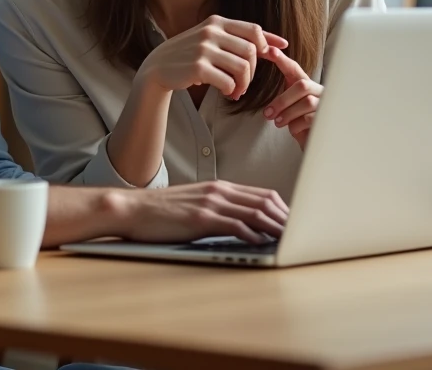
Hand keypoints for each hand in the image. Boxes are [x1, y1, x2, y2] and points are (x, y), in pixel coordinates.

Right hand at [115, 180, 287, 244]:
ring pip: (254, 212)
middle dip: (286, 219)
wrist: (131, 209)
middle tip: (300, 234)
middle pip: (264, 202)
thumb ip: (219, 209)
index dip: (283, 210)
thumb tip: (243, 225)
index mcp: (219, 187)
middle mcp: (219, 191)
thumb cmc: (161, 211)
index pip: (262, 195)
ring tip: (289, 240)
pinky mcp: (200, 219)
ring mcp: (210, 203)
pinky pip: (234, 225)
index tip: (294, 224)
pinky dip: (252, 235)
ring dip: (275, 228)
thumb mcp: (195, 204)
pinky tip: (260, 244)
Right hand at [137, 15, 288, 100]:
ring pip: (243, 68)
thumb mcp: (210, 39)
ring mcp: (203, 49)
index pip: (253, 30)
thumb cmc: (189, 54)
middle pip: (251, 51)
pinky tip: (226, 93)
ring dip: (244, 84)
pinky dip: (231, 90)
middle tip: (245, 83)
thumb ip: (238, 39)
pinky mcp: (198, 68)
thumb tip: (278, 44)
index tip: (277, 53)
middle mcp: (210, 32)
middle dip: (253, 72)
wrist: (157, 67)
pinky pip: (228, 82)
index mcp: (216, 22)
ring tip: (237, 92)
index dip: (269, 43)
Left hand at [261, 47, 322, 149]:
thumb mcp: (288, 109)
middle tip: (268, 114)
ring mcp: (326, 104)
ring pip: (305, 102)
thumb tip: (264, 94)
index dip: (282, 60)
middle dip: (282, 99)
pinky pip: (309, 118)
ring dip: (287, 114)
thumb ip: (283, 98)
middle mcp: (319, 91)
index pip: (294, 69)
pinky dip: (295, 125)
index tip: (269, 51)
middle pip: (302, 85)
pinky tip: (291, 129)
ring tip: (278, 123)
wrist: (315, 145)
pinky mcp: (328, 119)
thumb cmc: (300, 125)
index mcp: (307, 86)